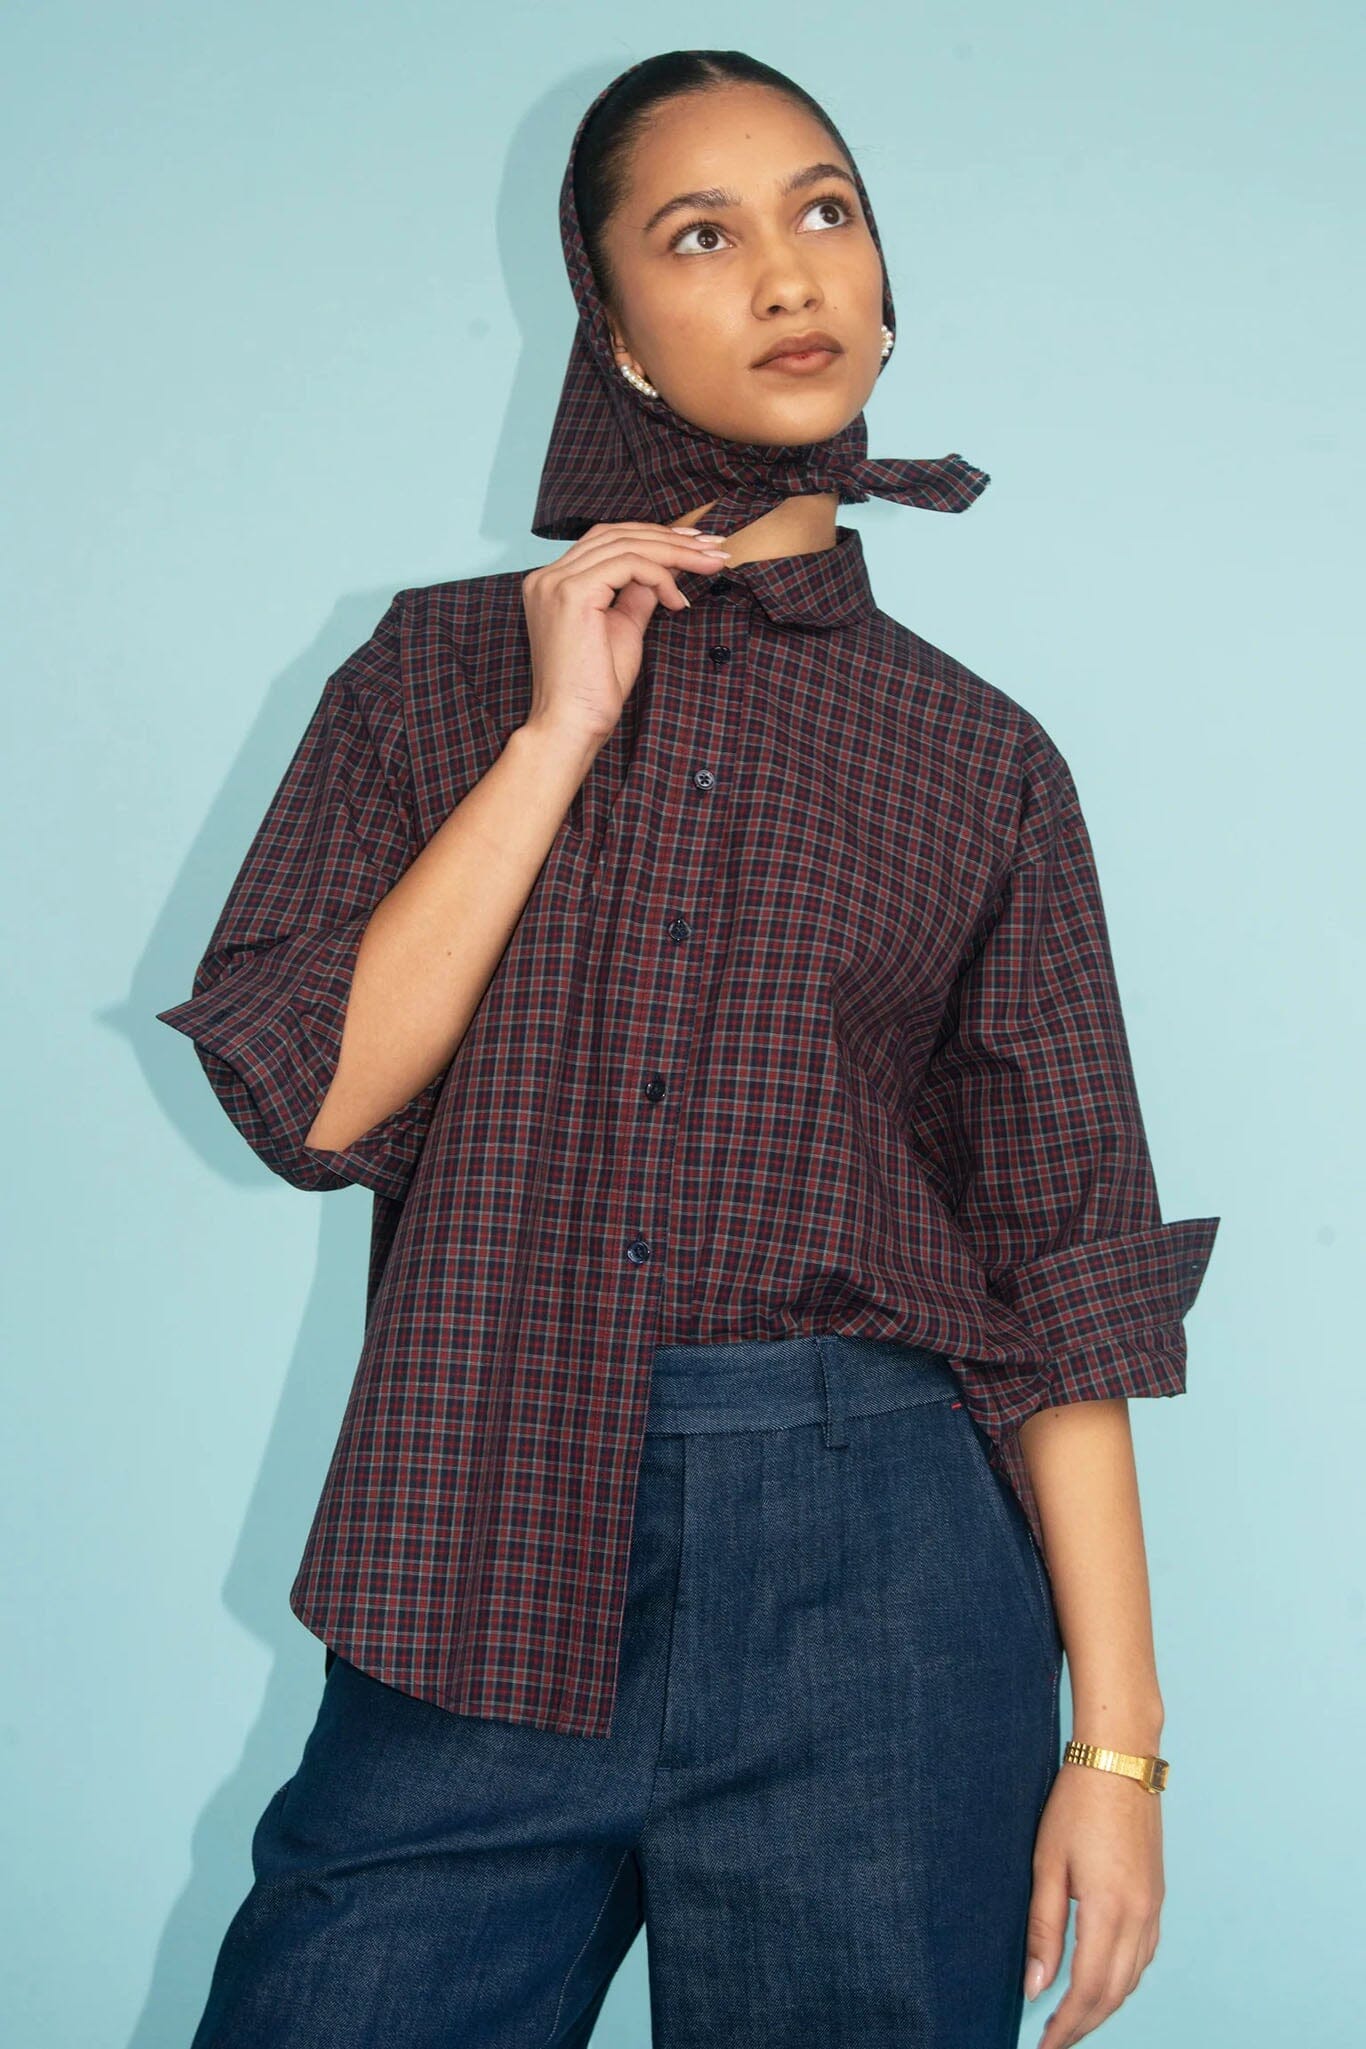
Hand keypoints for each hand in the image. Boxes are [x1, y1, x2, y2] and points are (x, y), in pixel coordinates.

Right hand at [520, 520, 729, 749]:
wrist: (572, 725)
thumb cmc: (594, 688)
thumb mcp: (623, 628)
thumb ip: (638, 594)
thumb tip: (664, 569)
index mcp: (554, 583)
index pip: (607, 541)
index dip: (654, 538)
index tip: (695, 546)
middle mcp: (548, 576)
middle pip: (617, 534)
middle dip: (671, 538)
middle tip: (714, 547)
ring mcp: (557, 582)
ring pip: (627, 544)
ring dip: (676, 552)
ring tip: (712, 563)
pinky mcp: (573, 593)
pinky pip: (630, 565)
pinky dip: (661, 576)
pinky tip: (679, 600)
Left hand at [1024, 1758, 1164, 2045]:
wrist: (1120, 1760)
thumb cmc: (1077, 1804)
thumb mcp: (1046, 1864)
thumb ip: (1042, 1929)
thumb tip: (1035, 1986)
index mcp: (1109, 1910)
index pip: (1087, 1990)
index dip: (1066, 2025)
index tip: (1044, 2045)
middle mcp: (1140, 1916)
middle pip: (1113, 1993)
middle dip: (1083, 2025)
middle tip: (1054, 2041)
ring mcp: (1153, 1907)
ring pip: (1132, 1979)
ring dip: (1103, 2006)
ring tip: (1072, 2019)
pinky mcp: (1156, 1897)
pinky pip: (1144, 1956)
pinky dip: (1122, 1980)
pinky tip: (1102, 1981)